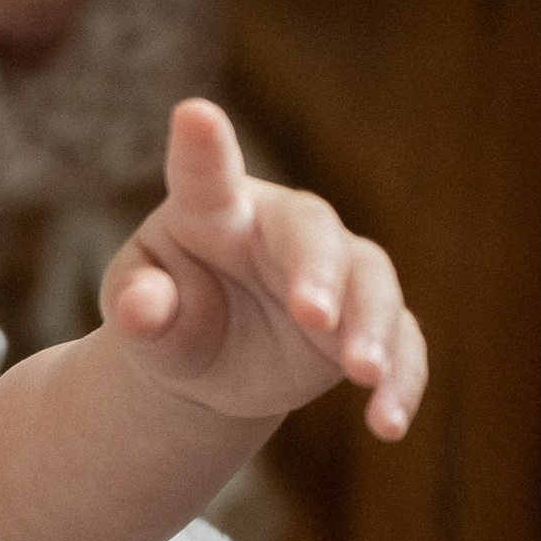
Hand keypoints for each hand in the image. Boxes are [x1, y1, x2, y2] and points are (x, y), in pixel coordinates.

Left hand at [106, 100, 426, 439]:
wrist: (207, 361)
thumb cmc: (164, 314)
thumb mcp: (140, 316)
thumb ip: (139, 309)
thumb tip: (140, 310)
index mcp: (212, 210)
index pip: (206, 174)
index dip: (202, 146)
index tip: (193, 117)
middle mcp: (283, 229)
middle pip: (313, 232)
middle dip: (318, 271)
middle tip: (315, 316)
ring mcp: (335, 272)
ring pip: (371, 282)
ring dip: (373, 327)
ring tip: (362, 373)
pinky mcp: (366, 322)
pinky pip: (401, 342)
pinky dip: (401, 379)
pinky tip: (389, 423)